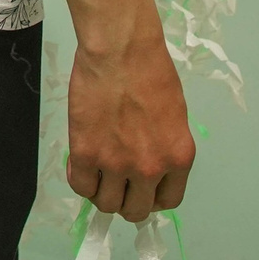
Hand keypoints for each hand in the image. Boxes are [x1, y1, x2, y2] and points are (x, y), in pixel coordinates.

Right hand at [65, 20, 193, 220]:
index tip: (141, 188)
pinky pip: (80, 186)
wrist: (121, 49)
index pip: (168, 202)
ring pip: (106, 203)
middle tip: (115, 182)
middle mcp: (151, 169)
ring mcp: (117, 164)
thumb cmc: (150, 70)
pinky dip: (80, 180)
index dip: (151, 198)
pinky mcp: (86, 153)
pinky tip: (79, 163)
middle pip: (135, 210)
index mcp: (179, 158)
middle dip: (125, 200)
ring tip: (96, 172)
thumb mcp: (174, 116)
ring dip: (101, 192)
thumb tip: (149, 162)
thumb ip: (164, 146)